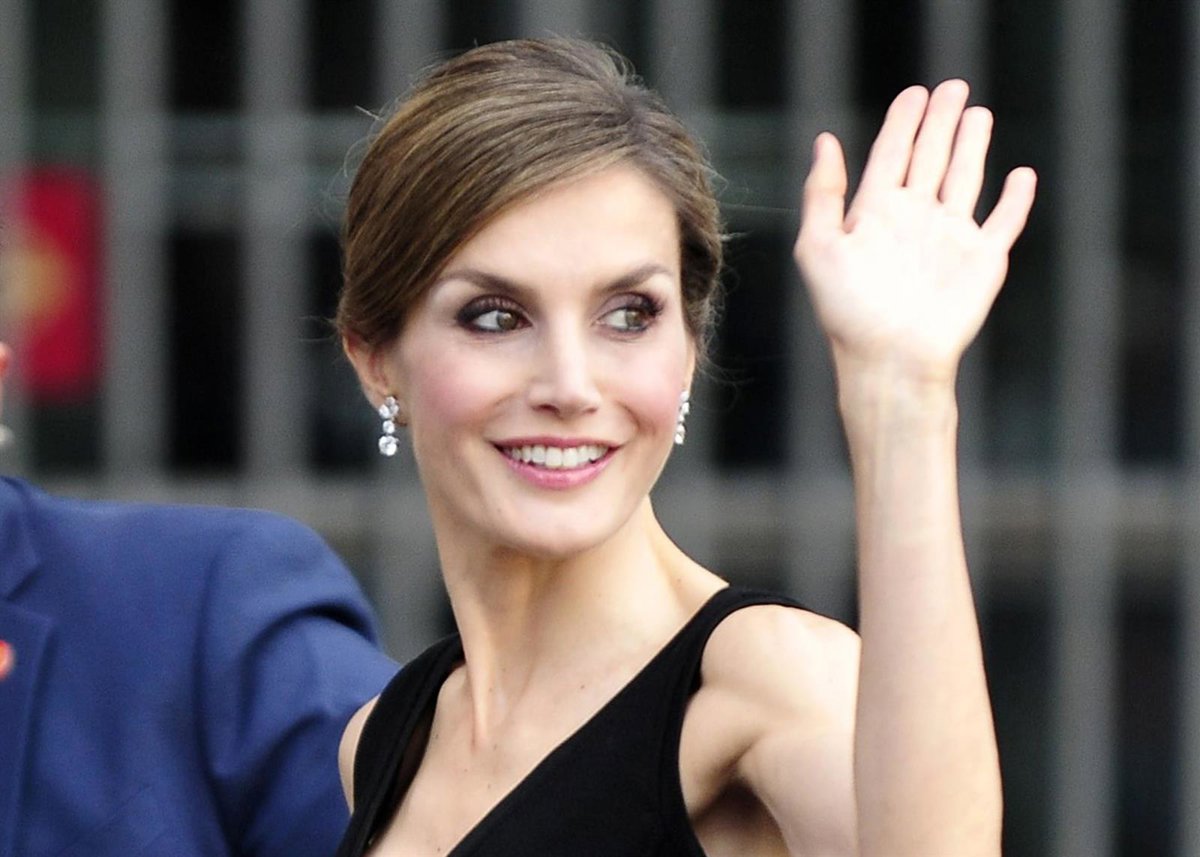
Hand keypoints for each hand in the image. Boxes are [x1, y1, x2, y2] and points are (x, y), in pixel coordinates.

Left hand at [794, 81, 1036, 386]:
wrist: (891, 359)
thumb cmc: (848, 312)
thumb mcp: (819, 247)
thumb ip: (822, 194)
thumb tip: (825, 141)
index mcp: (875, 215)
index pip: (890, 156)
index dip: (901, 123)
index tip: (914, 93)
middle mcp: (913, 221)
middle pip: (929, 158)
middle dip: (940, 122)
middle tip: (952, 87)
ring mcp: (949, 239)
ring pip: (965, 180)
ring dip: (972, 147)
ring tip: (978, 114)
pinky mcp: (981, 261)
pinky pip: (1003, 222)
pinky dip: (1016, 200)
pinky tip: (1022, 175)